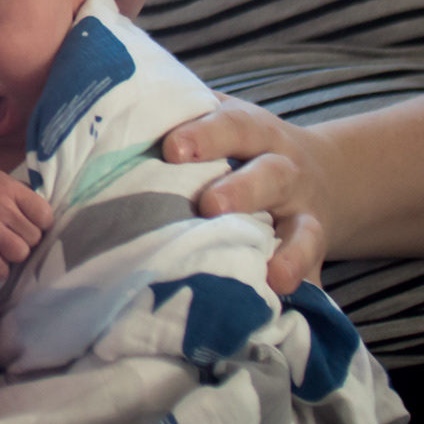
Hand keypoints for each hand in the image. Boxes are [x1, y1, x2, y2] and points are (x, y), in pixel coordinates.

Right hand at [0, 167, 53, 281]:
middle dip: (24, 240)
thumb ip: (21, 195)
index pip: (44, 215)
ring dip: (13, 255)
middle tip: (10, 236)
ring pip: (20, 254)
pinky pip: (0, 270)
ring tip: (2, 248)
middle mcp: (0, 207)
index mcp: (9, 188)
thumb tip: (48, 218)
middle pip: (34, 238)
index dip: (40, 225)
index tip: (29, 225)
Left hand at [164, 95, 335, 293]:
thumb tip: (98, 119)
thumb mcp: (219, 119)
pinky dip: (303, 289)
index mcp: (254, 132)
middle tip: (209, 206)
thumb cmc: (242, 146)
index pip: (231, 126)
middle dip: (241, 191)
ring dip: (288, 251)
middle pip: (270, 175)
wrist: (326, 172)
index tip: (172, 149)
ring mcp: (303, 214)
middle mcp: (284, 170)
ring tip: (273, 275)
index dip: (204, 136)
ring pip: (304, 230)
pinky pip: (313, 274)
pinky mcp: (312, 253)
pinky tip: (285, 307)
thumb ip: (175, 116)